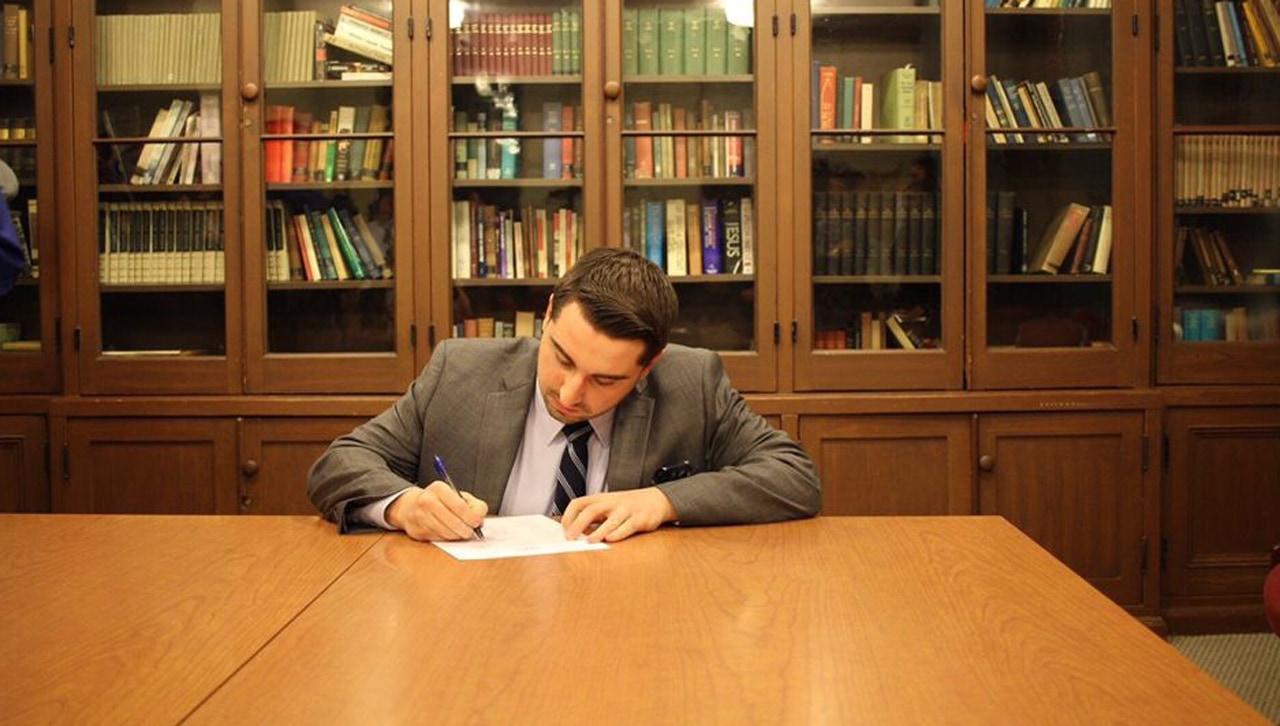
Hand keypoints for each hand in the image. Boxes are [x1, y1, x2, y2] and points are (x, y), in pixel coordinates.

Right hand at [386, 482, 487, 540]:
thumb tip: (479, 519)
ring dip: (458, 535)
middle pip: (454, 522)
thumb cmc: (439, 500)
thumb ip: (472, 504)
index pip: (460, 506)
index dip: (472, 517)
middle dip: (466, 529)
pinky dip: (447, 538)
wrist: (411, 506)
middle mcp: (427, 501)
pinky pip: (439, 539)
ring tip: (461, 532)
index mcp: (439, 488)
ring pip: (447, 533)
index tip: (477, 522)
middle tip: (471, 531)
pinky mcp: (417, 530)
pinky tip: (449, 532)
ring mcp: (421, 517)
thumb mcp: (455, 495)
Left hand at [561, 488, 676, 543]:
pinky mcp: (639, 519)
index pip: (579, 503)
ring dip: (599, 532)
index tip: (563, 529)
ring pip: (610, 521)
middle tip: (570, 537)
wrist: (656, 500)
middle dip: (579, 524)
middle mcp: (612, 503)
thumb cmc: (627, 505)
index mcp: (601, 499)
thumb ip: (593, 516)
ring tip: (590, 542)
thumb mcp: (608, 506)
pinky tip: (610, 540)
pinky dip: (618, 534)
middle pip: (591, 511)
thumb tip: (574, 532)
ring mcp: (626, 510)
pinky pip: (627, 527)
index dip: (568, 515)